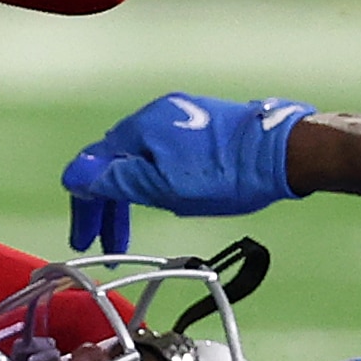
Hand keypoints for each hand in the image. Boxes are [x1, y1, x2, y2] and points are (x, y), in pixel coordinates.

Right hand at [62, 92, 312, 250]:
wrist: (287, 151)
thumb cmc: (225, 174)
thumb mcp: (164, 186)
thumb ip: (117, 181)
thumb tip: (74, 175)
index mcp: (139, 127)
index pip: (94, 166)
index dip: (86, 207)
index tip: (84, 240)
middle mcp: (154, 114)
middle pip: (116, 162)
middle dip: (108, 206)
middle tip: (110, 246)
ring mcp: (180, 115)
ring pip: (140, 159)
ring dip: (132, 195)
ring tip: (140, 226)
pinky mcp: (203, 123)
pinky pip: (163, 153)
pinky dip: (154, 179)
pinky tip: (169, 196)